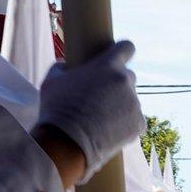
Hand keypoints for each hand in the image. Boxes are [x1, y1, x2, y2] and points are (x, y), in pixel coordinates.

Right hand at [36, 40, 144, 183]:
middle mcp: (126, 80)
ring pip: (129, 100)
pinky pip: (133, 120)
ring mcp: (135, 102)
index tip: (117, 58)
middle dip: (115, 83)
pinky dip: (123, 124)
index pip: (127, 47)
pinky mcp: (139, 123)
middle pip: (127, 76)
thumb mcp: (51, 81)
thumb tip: (65, 65)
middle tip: (99, 97)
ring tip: (98, 119)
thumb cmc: (56, 109)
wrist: (67, 144)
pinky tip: (107, 131)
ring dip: (119, 105)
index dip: (122, 51)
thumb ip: (62, 67)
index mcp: (108, 65)